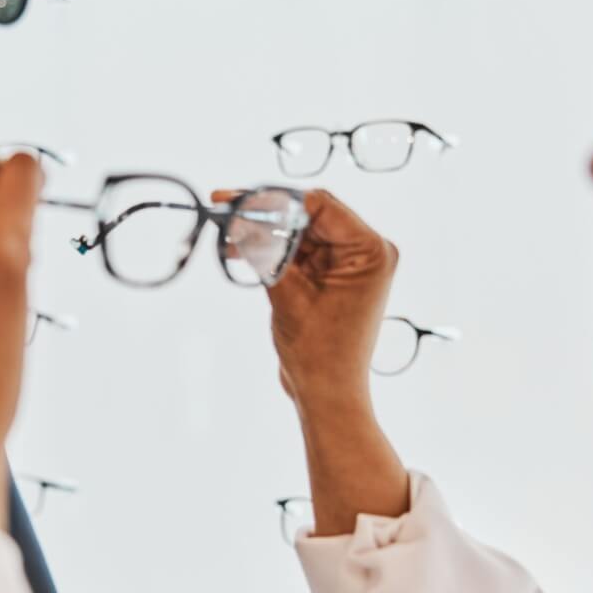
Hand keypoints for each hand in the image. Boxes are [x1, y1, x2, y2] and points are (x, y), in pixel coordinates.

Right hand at [217, 188, 409, 531]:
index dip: (276, 198)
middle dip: (264, 212)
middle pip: (307, 214)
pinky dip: (270, 249)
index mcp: (370, 250)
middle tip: (222, 205)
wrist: (326, 393)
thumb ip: (265, 249)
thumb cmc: (317, 351)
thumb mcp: (286, 292)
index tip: (236, 198)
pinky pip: (296, 251)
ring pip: (297, 231)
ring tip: (222, 230)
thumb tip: (238, 213)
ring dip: (262, 231)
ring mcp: (347, 263)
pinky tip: (236, 247)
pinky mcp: (330, 275)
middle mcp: (364, 251)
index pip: (320, 204)